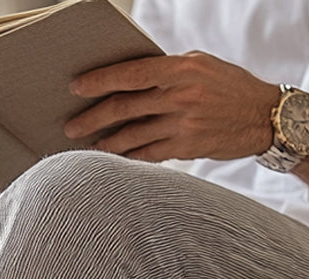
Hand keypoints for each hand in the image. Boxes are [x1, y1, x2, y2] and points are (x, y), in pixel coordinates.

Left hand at [64, 51, 278, 161]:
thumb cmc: (225, 87)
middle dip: (91, 119)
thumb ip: (164, 72)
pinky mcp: (186, 148)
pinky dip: (127, 157)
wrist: (262, 115)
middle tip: (70, 126)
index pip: (131, 74)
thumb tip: (123, 80)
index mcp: (182, 69)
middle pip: (123, 108)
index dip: (100, 82)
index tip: (76, 88)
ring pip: (130, 136)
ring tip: (88, 145)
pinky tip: (113, 158)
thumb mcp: (199, 67)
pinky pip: (146, 155)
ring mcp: (183, 124)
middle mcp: (181, 96)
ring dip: (105, 143)